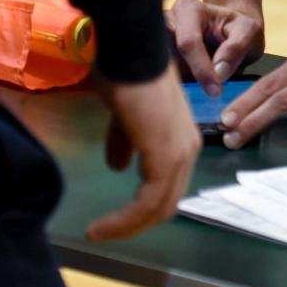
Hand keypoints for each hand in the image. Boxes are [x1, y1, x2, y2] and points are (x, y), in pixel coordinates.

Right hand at [86, 61, 201, 241]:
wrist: (132, 54)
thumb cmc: (126, 76)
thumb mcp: (124, 118)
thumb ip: (125, 142)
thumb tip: (119, 168)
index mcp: (180, 140)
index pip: (166, 187)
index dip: (140, 208)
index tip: (110, 219)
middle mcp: (187, 150)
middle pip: (165, 203)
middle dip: (134, 223)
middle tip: (104, 232)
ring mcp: (179, 154)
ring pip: (158, 207)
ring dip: (127, 225)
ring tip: (99, 232)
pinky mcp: (166, 158)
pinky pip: (148, 202)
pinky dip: (125, 219)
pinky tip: (101, 225)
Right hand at [166, 0, 263, 96]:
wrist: (229, 32)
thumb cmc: (238, 28)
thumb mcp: (249, 31)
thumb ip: (236, 47)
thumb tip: (218, 72)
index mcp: (187, 9)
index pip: (188, 43)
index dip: (201, 69)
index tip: (216, 91)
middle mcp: (166, 22)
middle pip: (165, 57)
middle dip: (182, 80)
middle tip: (203, 99)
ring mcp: (156, 42)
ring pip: (159, 71)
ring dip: (175, 89)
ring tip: (193, 104)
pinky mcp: (157, 60)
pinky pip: (160, 80)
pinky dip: (173, 93)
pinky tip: (186, 102)